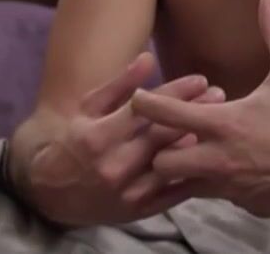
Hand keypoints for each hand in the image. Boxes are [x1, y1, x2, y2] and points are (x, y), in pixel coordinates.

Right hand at [19, 52, 225, 226]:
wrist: (49, 190)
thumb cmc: (71, 139)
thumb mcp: (87, 107)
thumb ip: (119, 84)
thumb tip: (148, 58)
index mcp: (98, 136)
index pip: (146, 109)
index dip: (176, 92)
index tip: (201, 79)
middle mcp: (113, 165)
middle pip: (163, 135)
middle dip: (194, 112)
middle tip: (220, 95)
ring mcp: (126, 192)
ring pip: (171, 164)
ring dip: (197, 143)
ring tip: (218, 123)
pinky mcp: (137, 211)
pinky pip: (172, 193)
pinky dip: (192, 175)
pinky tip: (208, 158)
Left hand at [131, 0, 269, 216]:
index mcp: (225, 124)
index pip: (165, 114)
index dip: (146, 103)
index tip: (139, 96)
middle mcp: (222, 160)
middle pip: (161, 163)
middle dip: (159, 150)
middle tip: (170, 132)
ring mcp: (234, 189)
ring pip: (186, 186)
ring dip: (185, 169)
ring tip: (195, 150)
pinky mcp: (247, 207)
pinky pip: (218, 197)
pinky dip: (216, 184)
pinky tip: (229, 168)